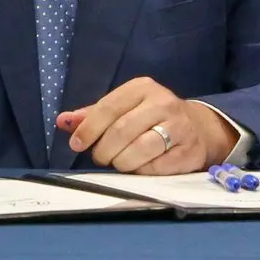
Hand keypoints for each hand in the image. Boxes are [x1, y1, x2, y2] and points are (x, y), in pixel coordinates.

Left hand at [57, 77, 238, 174]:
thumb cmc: (150, 117)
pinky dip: (142, 172)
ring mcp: (180, 126)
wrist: (197, 127)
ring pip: (139, 150)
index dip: (88, 129)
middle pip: (121, 131)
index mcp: (142, 87)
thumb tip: (62, 121)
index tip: (76, 144)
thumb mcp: (123, 108)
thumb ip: (93, 115)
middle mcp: (163, 102)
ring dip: (122, 163)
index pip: (108, 108)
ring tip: (119, 163)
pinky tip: (140, 168)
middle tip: (101, 158)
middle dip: (104, 150)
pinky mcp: (190, 151)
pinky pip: (157, 167)